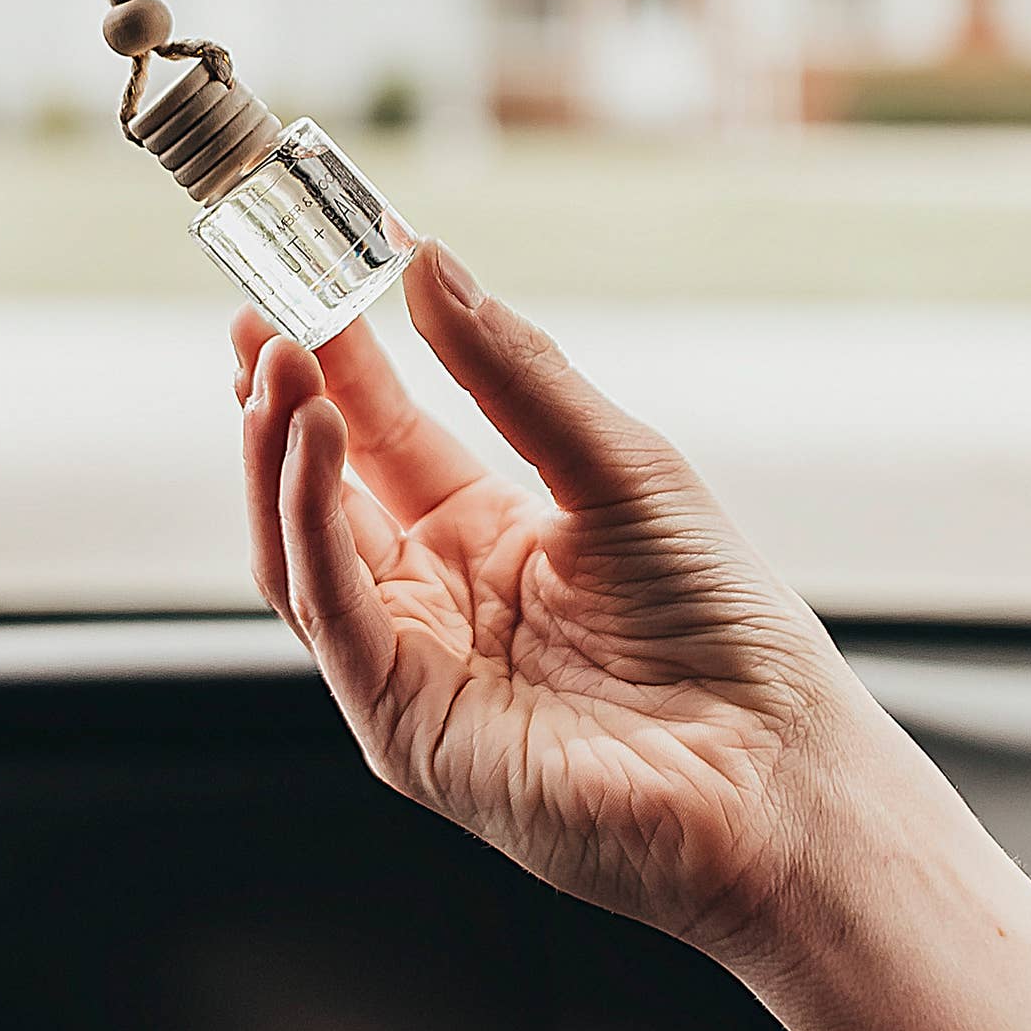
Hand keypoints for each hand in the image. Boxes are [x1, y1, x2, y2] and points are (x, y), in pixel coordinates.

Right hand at [233, 243, 902, 973]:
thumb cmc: (726, 628)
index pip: (381, 433)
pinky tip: (314, 440)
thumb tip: (427, 261)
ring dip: (275, 454)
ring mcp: (414, 667)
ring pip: (300, 551)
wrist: (774, 770)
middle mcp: (437, 601)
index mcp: (489, 536)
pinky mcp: (404, 727)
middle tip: (255, 317)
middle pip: (320, 489)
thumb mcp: (620, 465)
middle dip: (278, 402)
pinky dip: (309, 523)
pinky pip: (330, 614)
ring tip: (276, 366)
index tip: (298, 275)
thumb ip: (514, 372)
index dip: (334, 360)